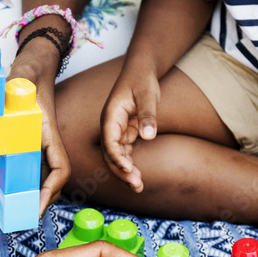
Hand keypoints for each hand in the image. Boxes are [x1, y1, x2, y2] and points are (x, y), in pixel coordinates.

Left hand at [6, 47, 69, 213]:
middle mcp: (43, 146)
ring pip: (26, 179)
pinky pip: (14, 169)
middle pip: (42, 183)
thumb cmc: (30, 73)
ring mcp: (32, 148)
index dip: (50, 191)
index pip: (59, 170)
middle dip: (25, 204)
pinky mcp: (20, 146)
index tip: (36, 207)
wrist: (33, 66)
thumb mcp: (19, 80)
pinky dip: (0, 182)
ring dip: (8, 197)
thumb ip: (8, 90)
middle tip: (3, 217)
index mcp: (48, 135)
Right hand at [101, 63, 159, 191]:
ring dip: (125, 171)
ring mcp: (117, 130)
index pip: (109, 141)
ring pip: (117, 156)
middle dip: (121, 171)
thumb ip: (147, 115)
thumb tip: (148, 135)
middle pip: (110, 153)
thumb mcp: (147, 95)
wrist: (141, 70)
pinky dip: (130, 164)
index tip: (128, 168)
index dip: (116, 157)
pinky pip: (124, 153)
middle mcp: (110, 125)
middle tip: (136, 184)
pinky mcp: (126, 133)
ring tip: (138, 186)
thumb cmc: (142, 79)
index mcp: (111, 116)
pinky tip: (138, 176)